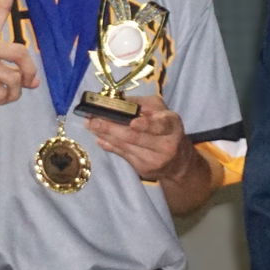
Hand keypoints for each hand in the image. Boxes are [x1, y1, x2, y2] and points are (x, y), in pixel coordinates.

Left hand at [84, 93, 198, 180]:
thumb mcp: (161, 111)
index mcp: (172, 125)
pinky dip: (110, 146)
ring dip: (105, 135)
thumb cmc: (167, 129)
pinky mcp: (144, 169)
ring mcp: (155, 160)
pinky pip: (123, 155)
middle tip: (93, 120)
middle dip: (111, 127)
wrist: (179, 161)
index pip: (160, 125)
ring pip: (125, 146)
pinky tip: (100, 138)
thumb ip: (141, 104)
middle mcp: (166, 144)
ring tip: (91, 126)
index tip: (132, 122)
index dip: (146, 124)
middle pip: (135, 137)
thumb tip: (116, 100)